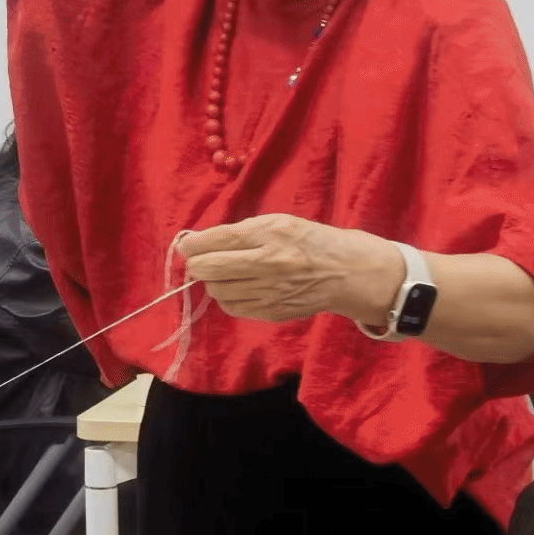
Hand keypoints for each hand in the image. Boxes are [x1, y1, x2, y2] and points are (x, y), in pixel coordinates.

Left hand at [176, 215, 403, 325]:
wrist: (347, 272)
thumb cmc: (309, 241)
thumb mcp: (279, 223)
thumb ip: (240, 232)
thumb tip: (199, 242)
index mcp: (271, 234)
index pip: (218, 240)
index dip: (194, 244)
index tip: (187, 245)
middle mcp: (269, 263)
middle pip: (210, 268)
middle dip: (197, 265)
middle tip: (198, 261)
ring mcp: (270, 291)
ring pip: (218, 290)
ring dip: (213, 282)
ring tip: (223, 274)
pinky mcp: (272, 311)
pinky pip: (232, 308)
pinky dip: (227, 298)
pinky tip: (236, 288)